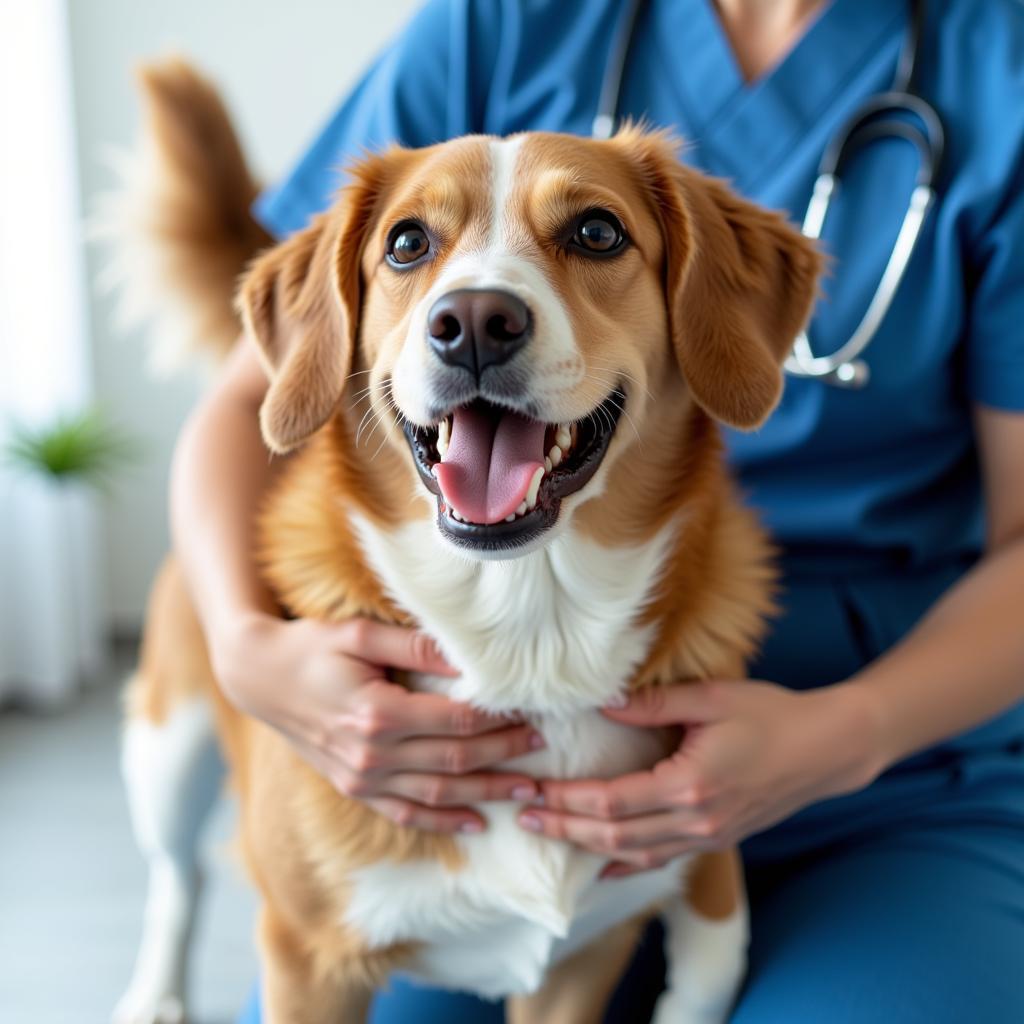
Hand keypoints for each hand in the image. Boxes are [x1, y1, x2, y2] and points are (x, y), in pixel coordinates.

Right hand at [213, 613, 543, 832]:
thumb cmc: (311, 647)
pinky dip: (443, 821)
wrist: (259, 678)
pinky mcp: (354, 788)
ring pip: (439, 793)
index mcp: (377, 713)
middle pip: (455, 758)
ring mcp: (361, 778)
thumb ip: (415, 646)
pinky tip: (477, 824)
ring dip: (486, 792)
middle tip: (543, 748)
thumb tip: (468, 655)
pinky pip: (406, 813)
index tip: (530, 712)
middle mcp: (371, 754)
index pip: (456, 721)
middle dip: (504, 755)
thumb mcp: (359, 634)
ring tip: (527, 789)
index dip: (498, 719)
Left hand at [518, 679, 881, 875]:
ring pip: (634, 854)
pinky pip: (661, 859)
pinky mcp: (717, 838)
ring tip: (550, 835)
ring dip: (588, 847)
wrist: (827, 749)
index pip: (610, 801)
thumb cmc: (773, 715)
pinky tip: (602, 865)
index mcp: (690, 785)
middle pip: (613, 835)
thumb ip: (653, 705)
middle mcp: (696, 822)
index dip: (566, 799)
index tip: (532, 791)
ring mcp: (708, 836)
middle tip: (523, 817)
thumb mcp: (712, 699)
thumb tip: (601, 703)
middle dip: (564, 828)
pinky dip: (626, 863)